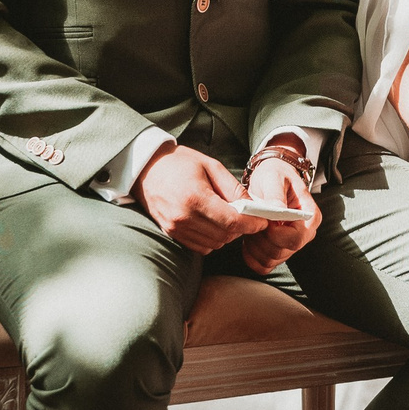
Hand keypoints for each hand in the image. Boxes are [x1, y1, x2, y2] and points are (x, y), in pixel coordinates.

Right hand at [134, 143, 265, 254]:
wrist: (146, 168)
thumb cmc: (179, 163)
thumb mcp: (211, 166)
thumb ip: (233, 187)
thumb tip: (254, 206)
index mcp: (195, 197)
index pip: (231, 222)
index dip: (251, 224)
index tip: (262, 221)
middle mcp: (184, 217)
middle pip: (225, 235)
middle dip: (242, 228)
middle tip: (248, 216)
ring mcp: (175, 228)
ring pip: (215, 244)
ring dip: (227, 234)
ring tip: (228, 217)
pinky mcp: (171, 233)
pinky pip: (201, 246)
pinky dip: (212, 239)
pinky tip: (212, 223)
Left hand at [238, 151, 321, 273]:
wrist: (269, 180)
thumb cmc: (275, 175)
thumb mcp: (274, 177)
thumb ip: (275, 194)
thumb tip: (277, 210)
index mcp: (310, 217)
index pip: (296, 238)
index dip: (276, 234)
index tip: (264, 221)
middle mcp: (304, 234)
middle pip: (281, 252)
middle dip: (261, 238)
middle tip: (252, 220)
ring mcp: (290, 246)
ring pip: (270, 260)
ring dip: (254, 246)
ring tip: (250, 225)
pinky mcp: (277, 252)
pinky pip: (263, 266)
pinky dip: (251, 256)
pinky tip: (248, 239)